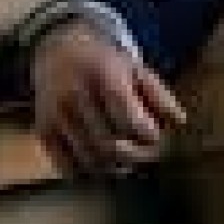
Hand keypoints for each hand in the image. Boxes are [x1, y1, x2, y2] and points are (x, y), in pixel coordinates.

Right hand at [30, 20, 187, 176]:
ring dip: (115, 168)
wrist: (58, 51)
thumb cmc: (105, 63)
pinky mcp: (42, 131)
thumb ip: (159, 95)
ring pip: (89, 160)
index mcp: (103, 75)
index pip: (129, 120)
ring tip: (129, 161)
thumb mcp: (136, 68)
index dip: (148, 136)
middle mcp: (74, 95)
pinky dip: (89, 172)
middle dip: (135, 156)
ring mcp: (55, 115)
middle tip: (148, 155)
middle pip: (110, 145)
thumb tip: (180, 122)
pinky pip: (67, 166)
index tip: (157, 136)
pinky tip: (104, 163)